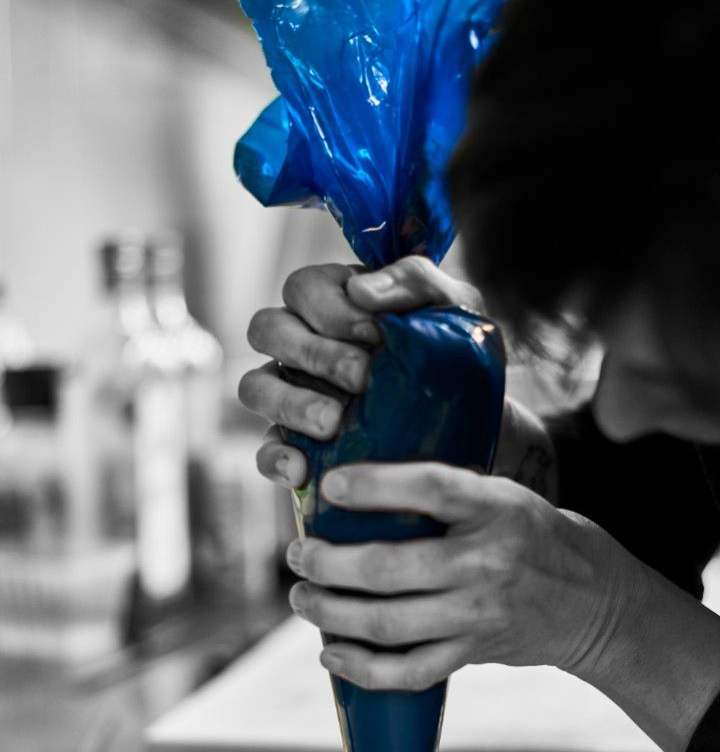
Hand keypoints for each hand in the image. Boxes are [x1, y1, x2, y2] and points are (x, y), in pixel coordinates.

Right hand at [238, 258, 482, 487]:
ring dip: (289, 402)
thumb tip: (360, 289)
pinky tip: (304, 469)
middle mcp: (301, 345)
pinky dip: (275, 459)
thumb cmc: (456, 353)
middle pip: (267, 330)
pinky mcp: (296, 446)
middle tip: (360, 377)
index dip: (329, 309)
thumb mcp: (451, 307)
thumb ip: (414, 281)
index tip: (375, 334)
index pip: (302, 288)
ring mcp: (292, 396)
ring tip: (333, 423)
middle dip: (311, 352)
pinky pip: (265, 452)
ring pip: (255, 387)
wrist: (479, 423)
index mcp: (333, 301)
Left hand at [284, 461, 626, 690]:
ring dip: (330, 614)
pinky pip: (410, 671)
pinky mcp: (475, 652)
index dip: (374, 485)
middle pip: (388, 568)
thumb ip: (448, 491)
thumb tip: (361, 482)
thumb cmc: (534, 534)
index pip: (430, 487)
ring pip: (387, 623)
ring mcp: (480, 613)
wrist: (594, 601)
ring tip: (302, 598)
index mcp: (496, 507)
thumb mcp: (505, 495)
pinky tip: (331, 655)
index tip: (330, 485)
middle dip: (327, 563)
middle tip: (297, 555)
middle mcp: (487, 561)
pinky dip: (363, 669)